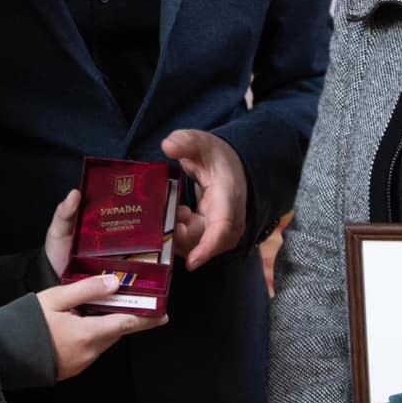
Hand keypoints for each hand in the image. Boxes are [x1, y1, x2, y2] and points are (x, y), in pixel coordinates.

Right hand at [37, 274, 164, 379]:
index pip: (126, 325)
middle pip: (115, 333)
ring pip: (102, 341)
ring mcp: (79, 364)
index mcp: (88, 335)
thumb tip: (115, 283)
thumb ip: (86, 290)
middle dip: (125, 319)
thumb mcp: (55, 298)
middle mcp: (89, 353)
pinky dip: (93, 335)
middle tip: (133, 302)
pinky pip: (90, 349)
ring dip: (107, 326)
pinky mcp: (69, 369)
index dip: (146, 319)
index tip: (164, 315)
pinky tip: (83, 322)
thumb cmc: (25, 323)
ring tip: (105, 307)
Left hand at [42, 190, 205, 275]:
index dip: (159, 207)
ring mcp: (128, 266)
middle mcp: (125, 246)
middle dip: (174, 225)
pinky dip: (161, 280)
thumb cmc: (58, 254)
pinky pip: (146, 284)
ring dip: (174, 247)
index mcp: (112, 228)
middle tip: (184, 218)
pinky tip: (173, 269)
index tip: (173, 199)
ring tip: (183, 236)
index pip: (140, 214)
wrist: (54, 286)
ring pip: (158, 257)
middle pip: (155, 234)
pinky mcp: (126, 287)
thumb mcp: (60, 232)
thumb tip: (75, 193)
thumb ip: (65, 215)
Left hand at [159, 129, 246, 269]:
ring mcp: (222, 228)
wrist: (234, 166)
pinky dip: (182, 237)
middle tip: (169, 226)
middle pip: (208, 243)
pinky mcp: (213, 232)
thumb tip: (168, 146)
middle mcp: (229, 218)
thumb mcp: (202, 143)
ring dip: (181, 238)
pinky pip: (197, 244)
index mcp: (228, 196)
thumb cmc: (218, 157)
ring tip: (172, 216)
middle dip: (184, 242)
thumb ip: (185, 141)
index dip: (208, 247)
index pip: (223, 228)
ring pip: (201, 245)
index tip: (192, 261)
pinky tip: (177, 218)